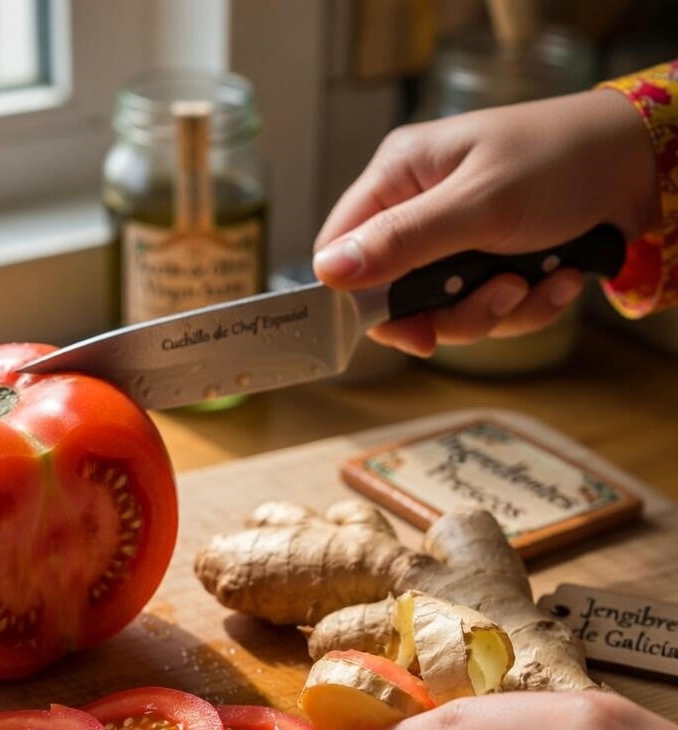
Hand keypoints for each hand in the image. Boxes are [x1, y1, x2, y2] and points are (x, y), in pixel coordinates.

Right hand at [313, 89, 658, 356]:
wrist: (640, 167)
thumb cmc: (559, 162)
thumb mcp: (477, 203)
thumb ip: (402, 242)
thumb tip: (329, 273)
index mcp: (400, 177)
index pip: (342, 249)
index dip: (359, 297)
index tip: (405, 326)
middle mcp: (421, 212)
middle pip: (396, 297)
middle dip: (452, 311)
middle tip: (496, 297)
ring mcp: (457, 243)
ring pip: (447, 314)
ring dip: (497, 311)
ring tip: (537, 278)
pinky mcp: (493, 266)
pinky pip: (490, 313)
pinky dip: (529, 306)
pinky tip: (561, 277)